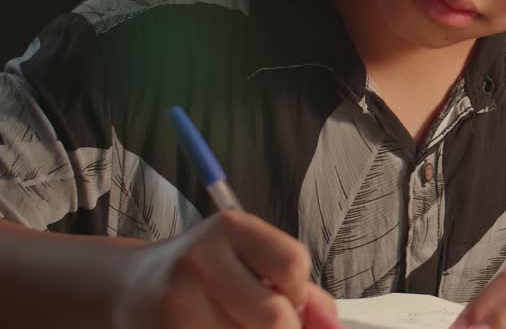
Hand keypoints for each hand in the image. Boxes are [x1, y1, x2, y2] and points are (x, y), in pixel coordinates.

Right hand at [110, 210, 339, 328]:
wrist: (129, 287)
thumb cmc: (204, 272)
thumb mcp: (249, 259)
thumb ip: (297, 288)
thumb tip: (332, 325)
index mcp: (229, 229)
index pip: (293, 264)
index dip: (300, 292)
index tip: (290, 299)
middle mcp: (200, 261)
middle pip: (273, 316)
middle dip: (284, 327)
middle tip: (272, 322)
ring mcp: (176, 303)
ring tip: (234, 323)